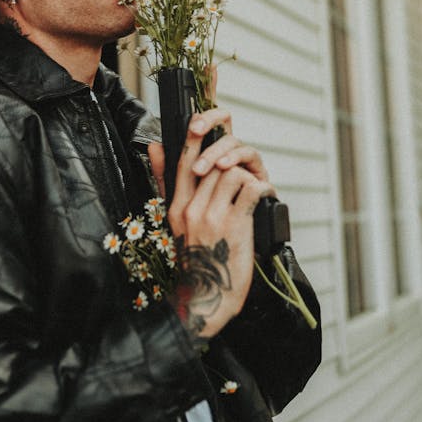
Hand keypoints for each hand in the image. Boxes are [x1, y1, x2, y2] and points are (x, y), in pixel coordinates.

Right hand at [152, 111, 273, 341]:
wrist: (208, 299)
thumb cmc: (196, 261)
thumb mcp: (177, 224)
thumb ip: (168, 186)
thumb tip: (154, 147)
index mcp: (176, 208)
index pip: (182, 163)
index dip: (192, 139)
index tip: (199, 121)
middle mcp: (191, 209)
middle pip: (210, 164)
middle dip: (227, 156)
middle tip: (241, 159)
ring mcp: (212, 216)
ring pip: (230, 172)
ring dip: (248, 174)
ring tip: (256, 184)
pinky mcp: (235, 224)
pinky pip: (250, 189)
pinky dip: (262, 188)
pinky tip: (266, 194)